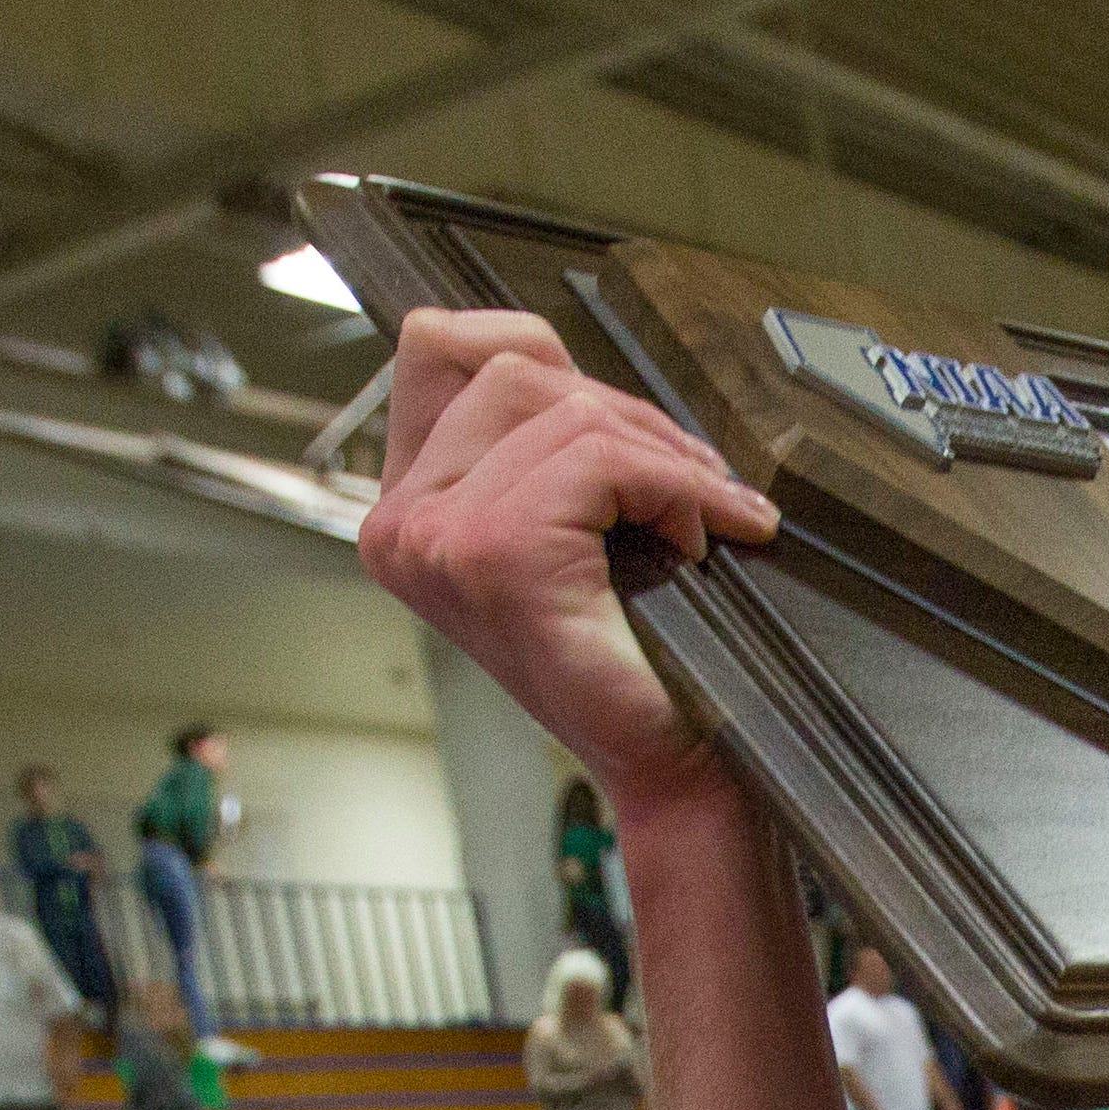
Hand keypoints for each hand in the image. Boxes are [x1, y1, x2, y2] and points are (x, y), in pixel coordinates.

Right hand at [351, 309, 779, 818]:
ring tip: (703, 515)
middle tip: (693, 483)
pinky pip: (602, 461)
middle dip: (624, 413)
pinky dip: (677, 489)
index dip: (542, 354)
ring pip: (565, 410)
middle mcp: (402, 523)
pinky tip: (705, 539)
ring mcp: (439, 539)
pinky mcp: (498, 556)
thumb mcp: (570, 526)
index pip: (437, 346)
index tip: (617, 422)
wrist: (669, 763)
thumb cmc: (632, 659)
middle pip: (514, 369)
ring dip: (661, 454)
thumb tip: (575, 370)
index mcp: (406, 510)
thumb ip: (542, 443)